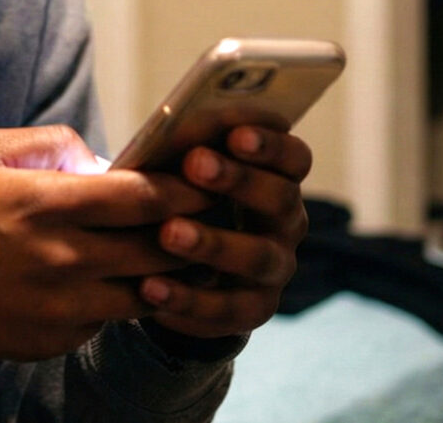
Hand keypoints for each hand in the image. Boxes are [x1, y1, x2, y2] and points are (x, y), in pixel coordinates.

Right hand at [0, 125, 212, 361]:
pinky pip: (104, 321)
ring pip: (142, 293)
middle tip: (204, 218)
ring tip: (166, 252)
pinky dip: (114, 301)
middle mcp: (58, 259)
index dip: (184, 189)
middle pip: (157, 249)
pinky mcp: (49, 341)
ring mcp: (57, 308)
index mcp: (42, 203)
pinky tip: (107, 281)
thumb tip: (101, 157)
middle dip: (188, 231)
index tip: (204, 181)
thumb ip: (48, 144)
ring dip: (159, 272)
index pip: (142, 198)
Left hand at [138, 125, 311, 338]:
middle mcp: (286, 223)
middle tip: (195, 163)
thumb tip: (160, 132)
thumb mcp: (184, 171)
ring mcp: (274, 269)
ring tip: (168, 232)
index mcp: (277, 179)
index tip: (236, 134)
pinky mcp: (252, 310)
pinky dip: (187, 299)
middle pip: (280, 199)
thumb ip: (184, 151)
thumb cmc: (184, 197)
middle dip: (239, 180)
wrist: (184, 267)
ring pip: (257, 257)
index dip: (271, 144)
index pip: (293, 157)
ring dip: (213, 243)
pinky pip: (226, 309)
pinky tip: (150, 286)